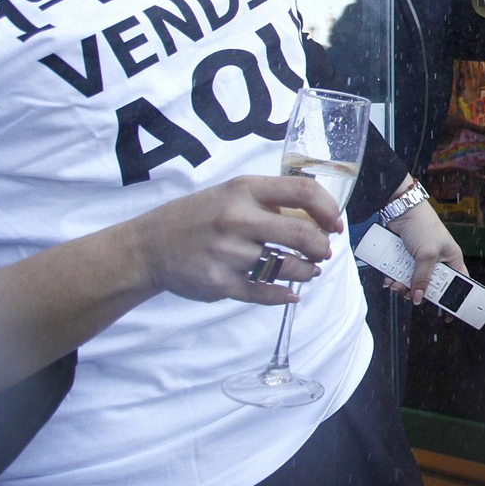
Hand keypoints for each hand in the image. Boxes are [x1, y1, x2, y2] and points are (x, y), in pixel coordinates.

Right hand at [129, 175, 340, 305]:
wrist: (149, 246)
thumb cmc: (198, 217)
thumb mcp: (231, 194)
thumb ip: (270, 201)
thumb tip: (318, 218)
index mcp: (244, 190)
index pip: (303, 191)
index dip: (328, 209)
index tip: (335, 223)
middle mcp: (237, 219)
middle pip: (302, 234)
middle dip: (322, 247)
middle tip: (323, 251)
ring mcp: (229, 254)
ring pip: (288, 266)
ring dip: (307, 271)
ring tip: (308, 270)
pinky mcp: (221, 283)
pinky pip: (265, 292)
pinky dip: (284, 295)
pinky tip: (290, 292)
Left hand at [384, 201, 467, 307]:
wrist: (401, 209)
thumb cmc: (423, 225)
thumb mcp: (426, 255)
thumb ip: (422, 278)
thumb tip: (419, 298)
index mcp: (452, 259)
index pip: (459, 284)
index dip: (456, 300)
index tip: (450, 316)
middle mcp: (438, 261)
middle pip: (431, 286)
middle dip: (420, 292)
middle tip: (412, 296)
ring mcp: (421, 259)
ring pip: (414, 282)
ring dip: (403, 285)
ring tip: (396, 283)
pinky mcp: (406, 257)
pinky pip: (402, 273)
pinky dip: (395, 277)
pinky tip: (389, 278)